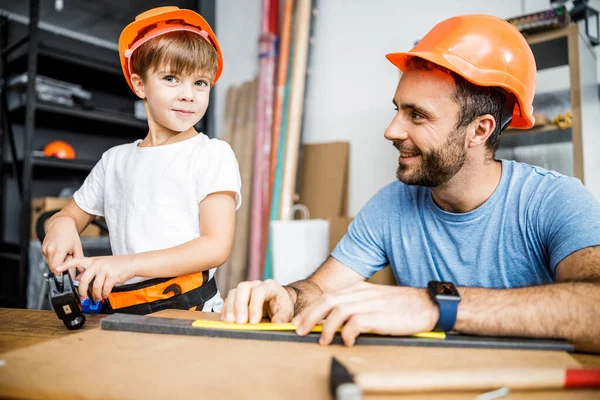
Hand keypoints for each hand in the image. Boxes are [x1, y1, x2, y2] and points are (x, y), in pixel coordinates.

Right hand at [41, 216, 83, 272]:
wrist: (61, 225)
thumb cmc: (70, 235)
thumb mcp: (78, 247)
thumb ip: (79, 260)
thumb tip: (82, 270)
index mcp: (59, 250)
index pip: (56, 268)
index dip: (60, 272)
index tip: (66, 274)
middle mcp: (50, 250)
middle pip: (52, 267)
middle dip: (59, 269)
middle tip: (67, 265)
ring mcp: (45, 249)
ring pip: (49, 264)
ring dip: (56, 264)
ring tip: (63, 257)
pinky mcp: (43, 249)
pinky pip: (47, 259)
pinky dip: (53, 259)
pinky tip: (59, 254)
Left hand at [55, 255, 135, 300]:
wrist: (131, 263)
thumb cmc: (116, 264)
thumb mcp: (101, 264)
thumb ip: (89, 271)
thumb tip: (79, 279)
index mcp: (93, 260)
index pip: (76, 261)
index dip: (66, 265)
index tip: (56, 269)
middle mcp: (98, 264)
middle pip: (84, 279)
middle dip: (82, 291)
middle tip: (83, 297)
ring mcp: (105, 269)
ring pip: (95, 286)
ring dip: (96, 295)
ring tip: (97, 298)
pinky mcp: (112, 276)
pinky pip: (105, 289)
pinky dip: (104, 294)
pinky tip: (104, 295)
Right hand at [221, 279, 293, 323]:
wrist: (277, 303)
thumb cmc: (281, 306)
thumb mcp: (287, 311)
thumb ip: (283, 316)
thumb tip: (277, 322)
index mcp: (270, 286)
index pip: (259, 291)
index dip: (255, 306)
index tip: (253, 322)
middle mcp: (256, 285)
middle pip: (243, 288)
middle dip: (240, 306)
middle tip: (240, 322)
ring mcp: (245, 289)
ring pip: (233, 293)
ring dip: (230, 308)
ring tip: (230, 322)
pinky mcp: (237, 296)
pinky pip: (228, 300)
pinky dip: (226, 310)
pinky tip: (226, 320)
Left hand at [292, 281, 438, 346]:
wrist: (426, 305)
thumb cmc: (400, 306)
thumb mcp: (373, 301)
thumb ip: (355, 306)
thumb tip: (332, 322)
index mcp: (357, 289)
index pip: (326, 297)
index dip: (309, 310)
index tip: (298, 323)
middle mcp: (360, 293)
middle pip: (326, 301)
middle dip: (310, 317)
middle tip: (300, 331)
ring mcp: (370, 303)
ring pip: (338, 311)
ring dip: (326, 327)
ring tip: (322, 341)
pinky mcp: (380, 315)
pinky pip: (356, 323)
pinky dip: (347, 334)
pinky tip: (346, 342)